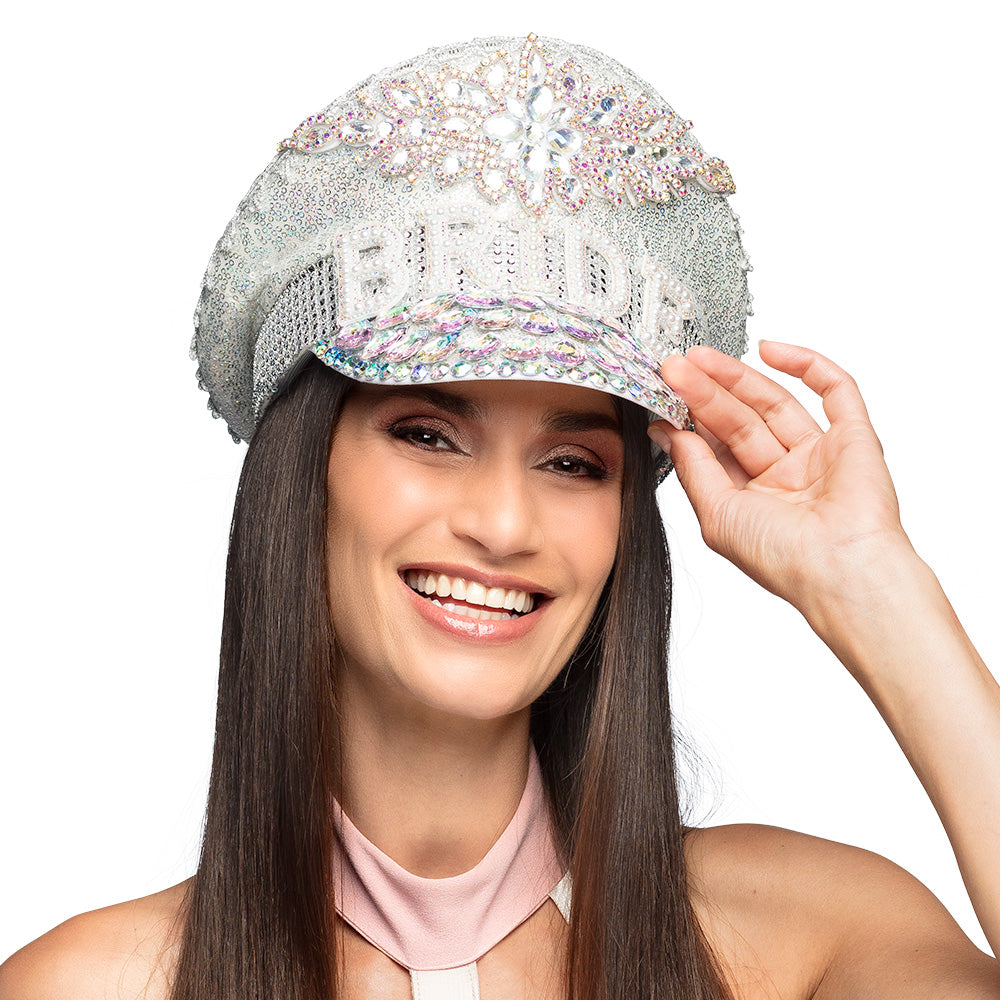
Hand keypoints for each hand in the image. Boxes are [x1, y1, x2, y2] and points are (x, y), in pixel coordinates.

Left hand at [649, 342, 911, 617]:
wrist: (842, 571)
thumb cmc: (781, 558)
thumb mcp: (716, 513)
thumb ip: (692, 468)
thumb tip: (663, 430)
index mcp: (751, 498)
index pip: (715, 447)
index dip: (687, 419)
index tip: (660, 395)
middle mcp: (784, 475)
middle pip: (739, 420)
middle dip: (704, 393)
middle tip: (673, 367)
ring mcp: (820, 454)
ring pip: (774, 402)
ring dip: (737, 377)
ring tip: (699, 358)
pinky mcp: (856, 437)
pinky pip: (835, 390)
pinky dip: (806, 364)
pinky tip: (768, 350)